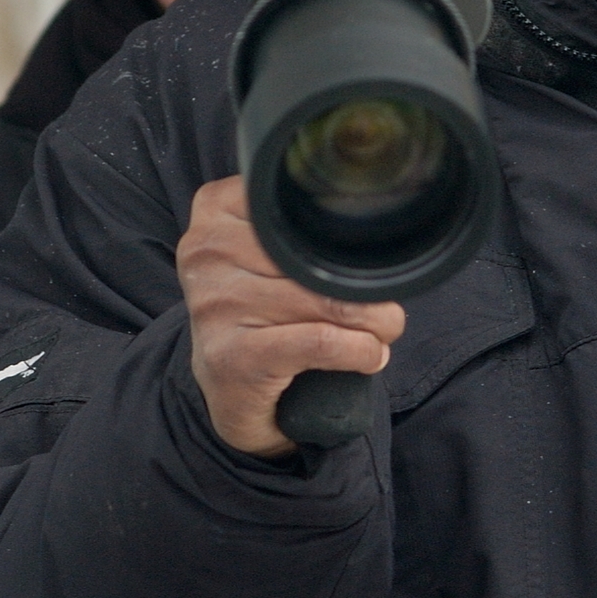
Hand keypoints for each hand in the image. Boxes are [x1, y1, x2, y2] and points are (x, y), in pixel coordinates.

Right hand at [177, 176, 404, 456]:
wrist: (226, 392)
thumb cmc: (255, 312)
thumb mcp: (263, 251)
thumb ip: (297, 222)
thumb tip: (375, 217)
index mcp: (216, 210)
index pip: (302, 205)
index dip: (346, 233)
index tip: (362, 259)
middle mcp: (208, 252)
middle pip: (317, 257)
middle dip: (370, 287)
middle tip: (389, 307)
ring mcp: (215, 304)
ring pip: (327, 300)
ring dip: (375, 321)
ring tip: (385, 329)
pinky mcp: (232, 355)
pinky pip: (320, 342)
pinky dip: (359, 350)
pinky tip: (371, 355)